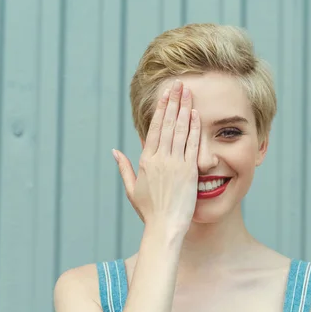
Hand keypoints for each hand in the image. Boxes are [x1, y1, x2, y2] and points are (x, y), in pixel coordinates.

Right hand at [112, 80, 200, 236]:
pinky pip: (192, 146)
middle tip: (179, 84)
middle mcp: (160, 159)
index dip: (161, 109)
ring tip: (188, 93)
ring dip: (184, 110)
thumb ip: (123, 168)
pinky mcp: (189, 172)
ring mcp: (175, 164)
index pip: (154, 129)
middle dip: (173, 102)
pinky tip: (196, 115)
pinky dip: (194, 129)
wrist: (165, 227)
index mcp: (146, 161)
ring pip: (180, 131)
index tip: (165, 94)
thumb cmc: (149, 211)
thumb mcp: (132, 189)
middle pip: (167, 124)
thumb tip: (114, 150)